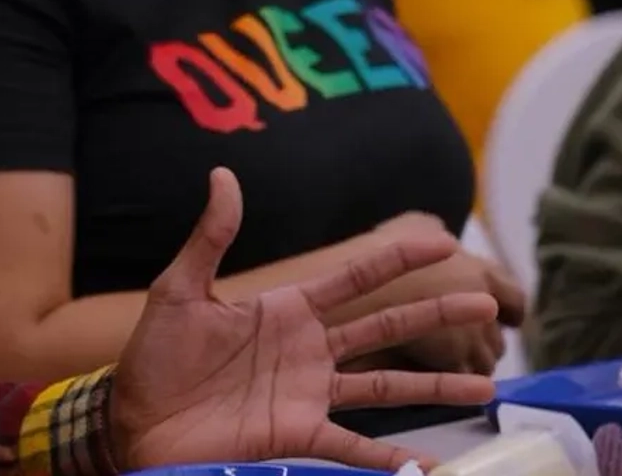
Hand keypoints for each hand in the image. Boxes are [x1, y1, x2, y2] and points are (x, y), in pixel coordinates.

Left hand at [108, 169, 497, 471]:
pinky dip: (391, 460)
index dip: (398, 259)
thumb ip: (210, 237)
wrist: (132, 421)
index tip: (444, 239)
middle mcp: (309, 350)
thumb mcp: (178, 290)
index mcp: (287, 310)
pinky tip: (428, 467)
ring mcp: (309, 395)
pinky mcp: (297, 436)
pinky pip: (354, 447)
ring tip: (485, 387)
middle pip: (387, 327)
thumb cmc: (153, 357)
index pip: (355, 277)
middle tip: (488, 306)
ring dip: (435, 388)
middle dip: (437, 315)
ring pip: (387, 387)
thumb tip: (224, 175)